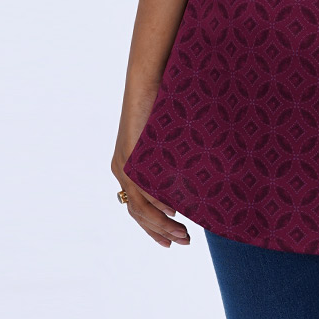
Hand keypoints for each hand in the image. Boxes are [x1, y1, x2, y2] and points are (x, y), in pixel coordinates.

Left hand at [111, 92, 190, 248]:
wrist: (149, 77)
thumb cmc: (164, 101)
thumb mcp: (169, 139)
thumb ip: (174, 159)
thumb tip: (195, 176)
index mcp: (131, 166)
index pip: (140, 208)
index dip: (155, 227)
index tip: (172, 240)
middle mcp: (122, 169)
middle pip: (138, 213)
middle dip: (160, 232)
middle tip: (183, 242)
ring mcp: (124, 164)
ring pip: (139, 207)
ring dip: (160, 224)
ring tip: (182, 234)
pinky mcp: (128, 155)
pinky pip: (141, 189)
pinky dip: (156, 204)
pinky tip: (172, 212)